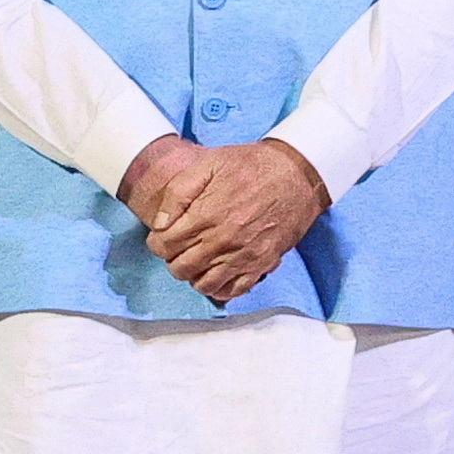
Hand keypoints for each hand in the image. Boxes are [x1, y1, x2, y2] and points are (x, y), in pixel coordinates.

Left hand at [130, 137, 326, 306]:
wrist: (296, 173)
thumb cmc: (251, 165)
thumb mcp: (208, 163)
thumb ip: (178, 193)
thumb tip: (160, 223)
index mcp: (204, 215)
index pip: (163, 246)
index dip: (157, 242)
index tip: (164, 235)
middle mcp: (222, 241)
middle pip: (180, 268)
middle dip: (173, 259)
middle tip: (180, 247)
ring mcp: (243, 256)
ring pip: (204, 284)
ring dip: (194, 275)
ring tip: (198, 259)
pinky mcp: (262, 264)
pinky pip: (234, 291)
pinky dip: (221, 287)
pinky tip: (217, 272)